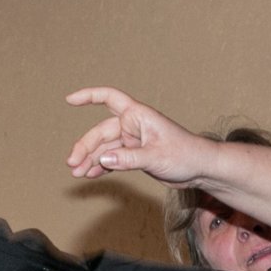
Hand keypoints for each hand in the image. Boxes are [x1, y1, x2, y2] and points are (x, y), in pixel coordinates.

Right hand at [64, 87, 212, 185]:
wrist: (201, 169)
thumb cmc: (185, 154)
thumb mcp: (155, 157)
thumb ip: (128, 158)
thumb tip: (103, 159)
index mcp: (138, 115)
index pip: (109, 98)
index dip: (89, 96)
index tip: (69, 100)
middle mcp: (133, 125)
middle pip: (101, 133)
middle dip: (86, 148)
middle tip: (73, 165)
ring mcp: (133, 141)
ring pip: (105, 149)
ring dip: (91, 160)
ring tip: (78, 173)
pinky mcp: (136, 156)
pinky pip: (114, 159)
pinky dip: (102, 166)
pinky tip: (91, 174)